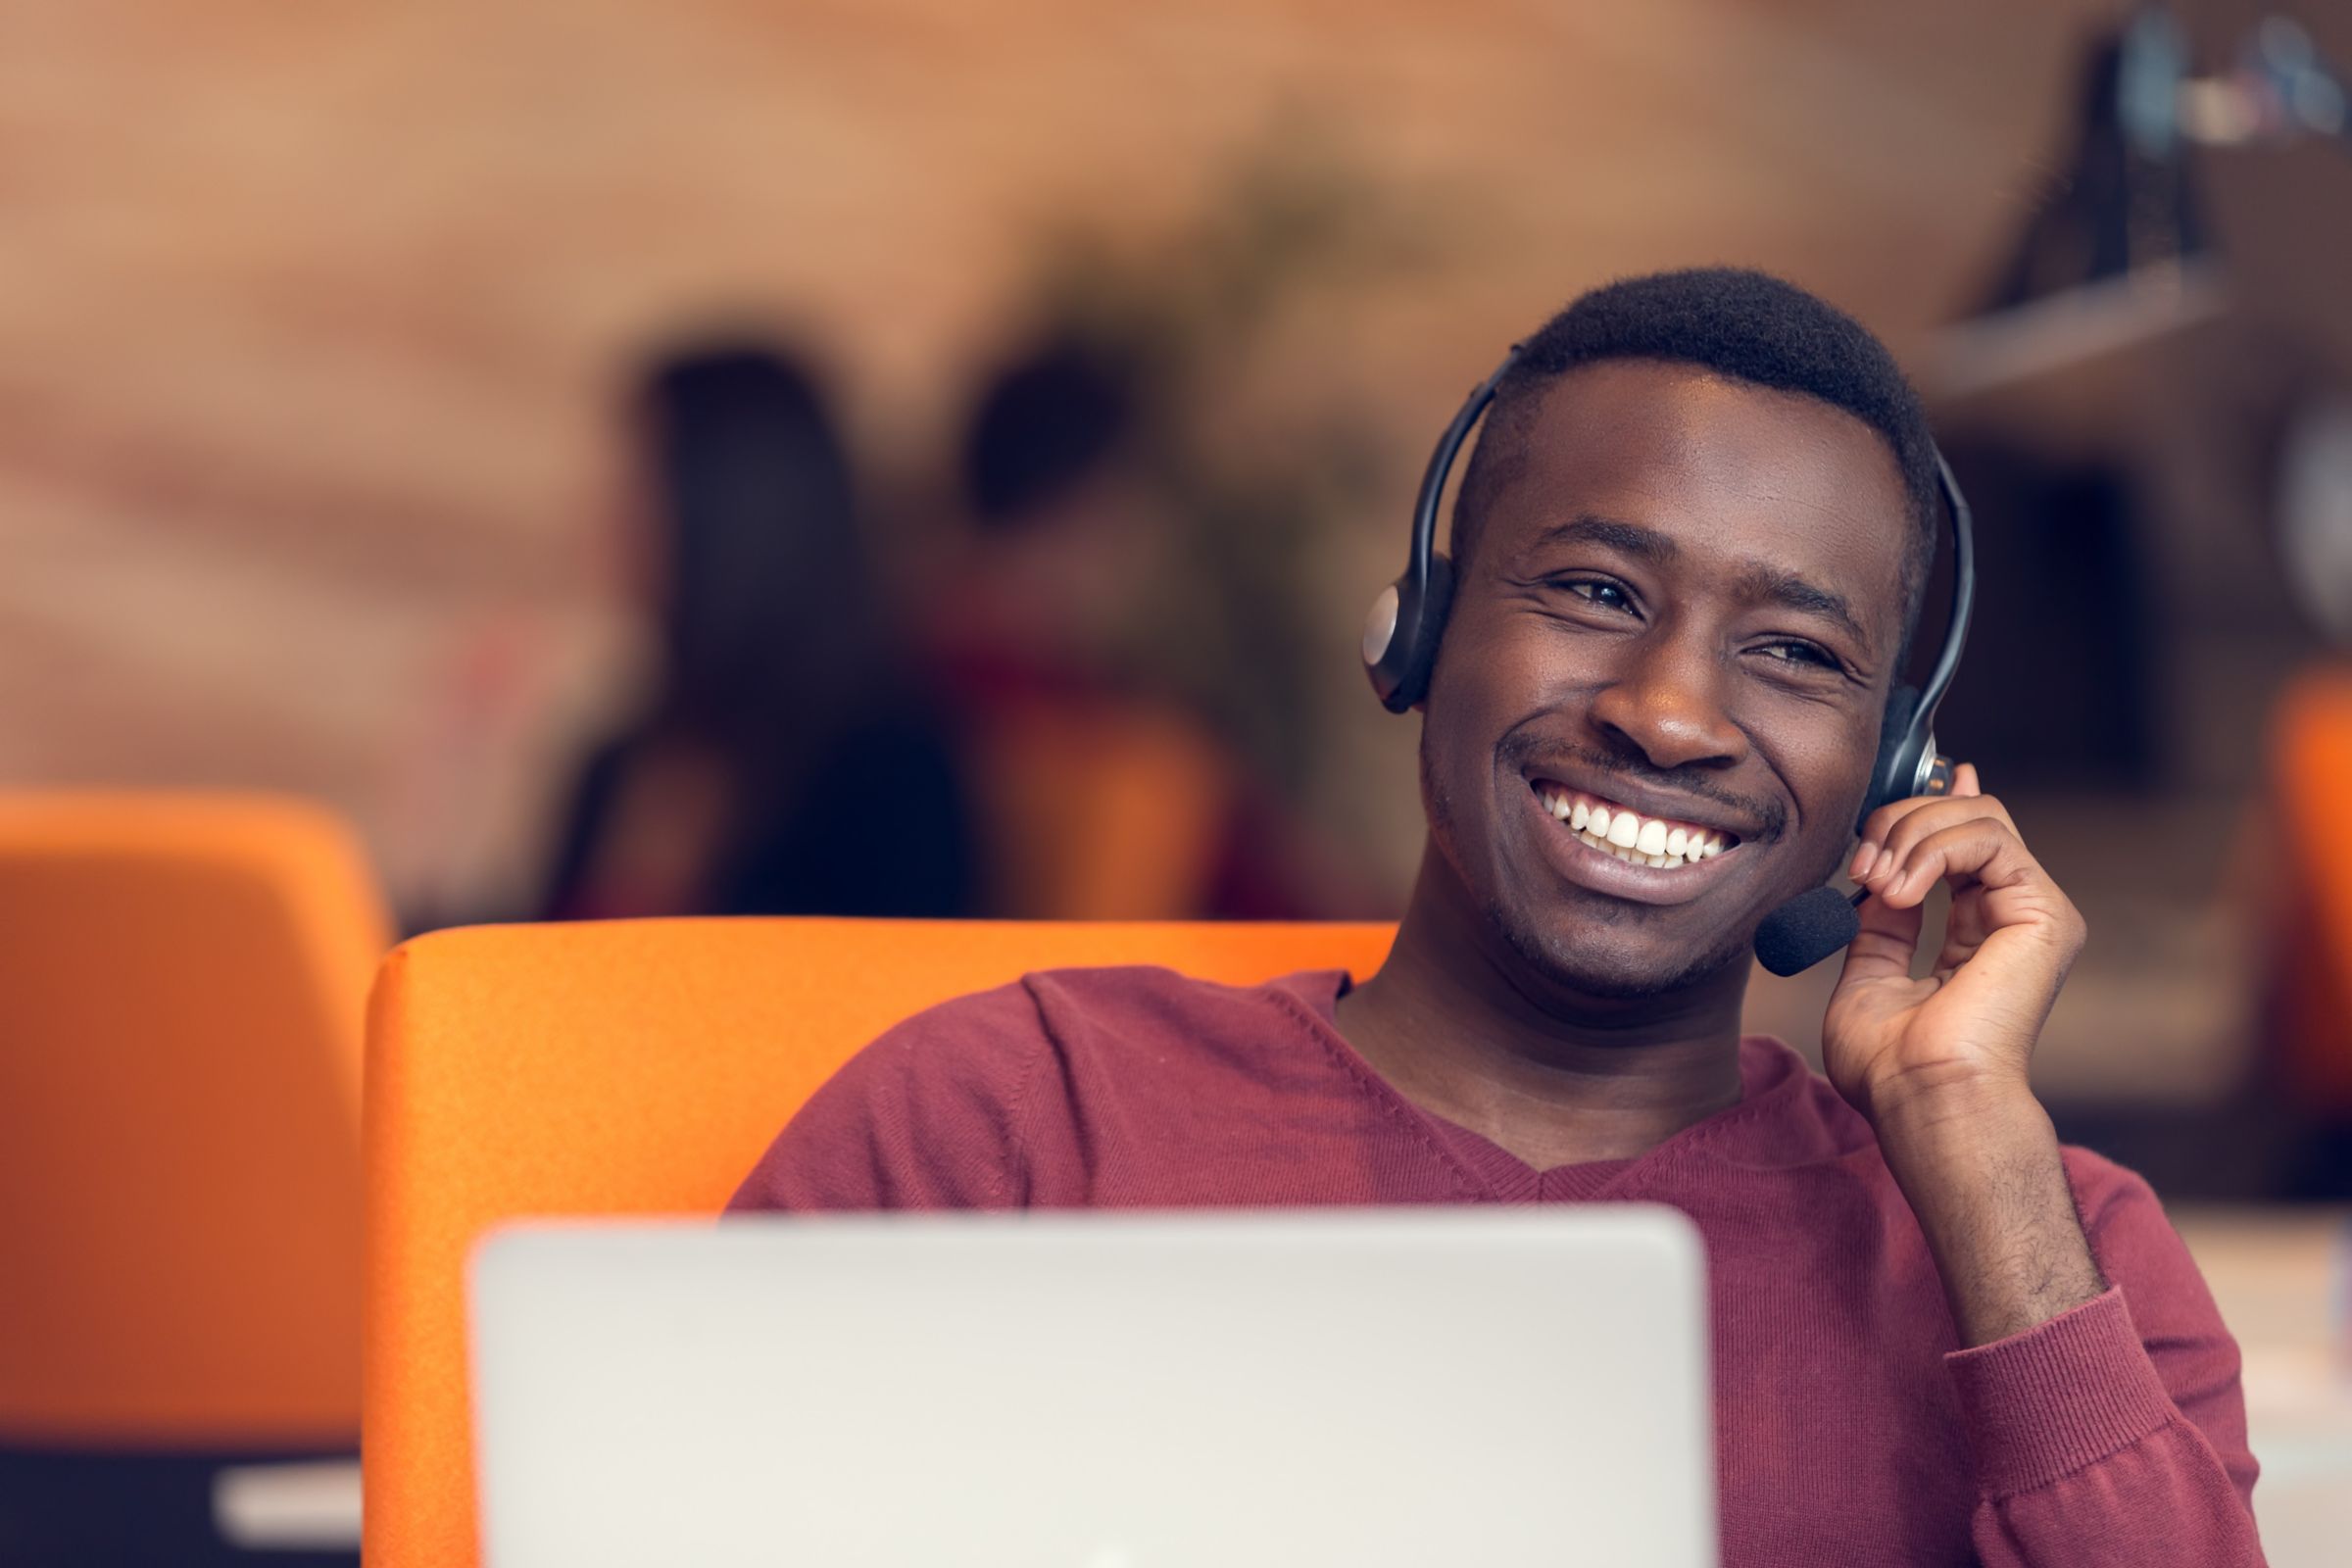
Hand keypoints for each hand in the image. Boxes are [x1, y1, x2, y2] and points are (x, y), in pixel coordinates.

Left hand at [1820, 764, 2086, 1123]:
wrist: (1923, 1096)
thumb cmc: (1892, 1065)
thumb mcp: (1870, 975)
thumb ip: (1882, 922)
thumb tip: (1885, 871)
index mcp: (1979, 933)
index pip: (1968, 842)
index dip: (1933, 804)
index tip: (1899, 790)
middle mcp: (2012, 917)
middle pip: (1968, 815)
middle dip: (1900, 820)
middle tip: (1861, 866)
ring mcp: (2034, 913)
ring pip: (1978, 815)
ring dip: (1909, 835)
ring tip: (1876, 883)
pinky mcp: (2044, 913)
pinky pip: (1988, 836)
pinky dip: (1931, 849)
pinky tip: (1899, 892)